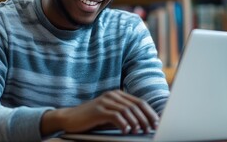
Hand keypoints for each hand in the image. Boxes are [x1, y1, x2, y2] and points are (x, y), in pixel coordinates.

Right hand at [40, 90, 158, 135]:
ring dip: (136, 122)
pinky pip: (115, 116)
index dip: (150, 113)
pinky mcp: (98, 110)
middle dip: (146, 118)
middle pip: (136, 106)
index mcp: (118, 95)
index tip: (157, 123)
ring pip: (127, 110)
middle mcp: (113, 95)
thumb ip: (124, 116)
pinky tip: (127, 130)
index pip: (139, 102)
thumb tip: (143, 124)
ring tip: (140, 131)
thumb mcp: (110, 115)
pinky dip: (123, 123)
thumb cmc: (92, 119)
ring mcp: (105, 101)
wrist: (69, 118)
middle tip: (152, 129)